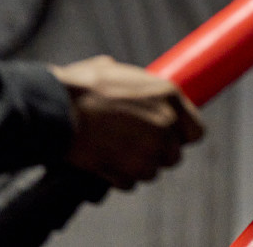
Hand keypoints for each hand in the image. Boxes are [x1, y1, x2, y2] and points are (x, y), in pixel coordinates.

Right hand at [51, 55, 204, 189]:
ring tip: (113, 151)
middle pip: (173, 156)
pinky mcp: (128, 171)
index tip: (166, 137)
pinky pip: (130, 182)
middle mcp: (166, 124)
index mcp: (169, 96)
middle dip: (155, 154)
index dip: (180, 136)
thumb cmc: (80, 86)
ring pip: (152, 171)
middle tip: (132, 145)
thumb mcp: (113, 70)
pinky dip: (117, 177)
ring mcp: (149, 150)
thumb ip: (130, 83)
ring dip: (135, 166)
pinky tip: (102, 161)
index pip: (196, 131)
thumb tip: (117, 73)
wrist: (56, 108)